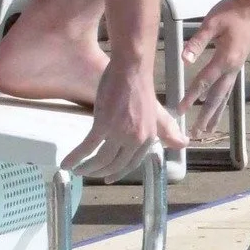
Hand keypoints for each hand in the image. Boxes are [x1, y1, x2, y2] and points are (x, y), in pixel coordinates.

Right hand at [67, 59, 185, 179]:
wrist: (132, 71)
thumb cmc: (140, 89)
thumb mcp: (156, 114)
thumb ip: (166, 131)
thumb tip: (184, 144)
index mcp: (149, 137)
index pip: (132, 163)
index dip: (118, 172)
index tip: (107, 178)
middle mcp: (137, 138)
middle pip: (115, 165)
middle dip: (99, 172)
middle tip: (86, 173)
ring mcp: (120, 133)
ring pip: (101, 160)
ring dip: (86, 168)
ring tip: (75, 169)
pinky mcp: (104, 125)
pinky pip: (87, 148)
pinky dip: (75, 158)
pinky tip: (65, 163)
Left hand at [179, 0, 249, 135]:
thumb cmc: (232, 12)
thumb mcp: (212, 23)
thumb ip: (198, 41)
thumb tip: (185, 59)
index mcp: (225, 58)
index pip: (204, 82)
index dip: (190, 96)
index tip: (180, 110)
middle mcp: (232, 68)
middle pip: (217, 96)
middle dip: (205, 115)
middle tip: (196, 133)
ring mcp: (236, 68)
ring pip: (225, 96)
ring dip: (215, 114)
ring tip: (207, 130)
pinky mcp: (237, 65)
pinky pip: (228, 89)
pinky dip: (222, 103)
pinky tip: (217, 108)